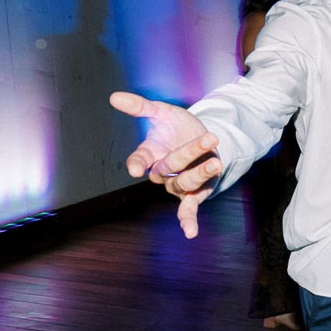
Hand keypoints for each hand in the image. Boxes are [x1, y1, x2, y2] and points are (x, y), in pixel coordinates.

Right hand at [110, 91, 222, 237]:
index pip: (138, 160)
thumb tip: (114, 96)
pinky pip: (188, 209)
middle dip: (189, 153)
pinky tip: (190, 233)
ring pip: (184, 183)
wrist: (204, 136)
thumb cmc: (179, 127)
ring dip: (200, 174)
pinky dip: (187, 221)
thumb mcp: (163, 112)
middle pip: (169, 167)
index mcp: (151, 154)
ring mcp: (179, 183)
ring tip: (216, 163)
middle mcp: (162, 172)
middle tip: (209, 138)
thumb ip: (141, 107)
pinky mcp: (195, 192)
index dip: (136, 164)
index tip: (135, 168)